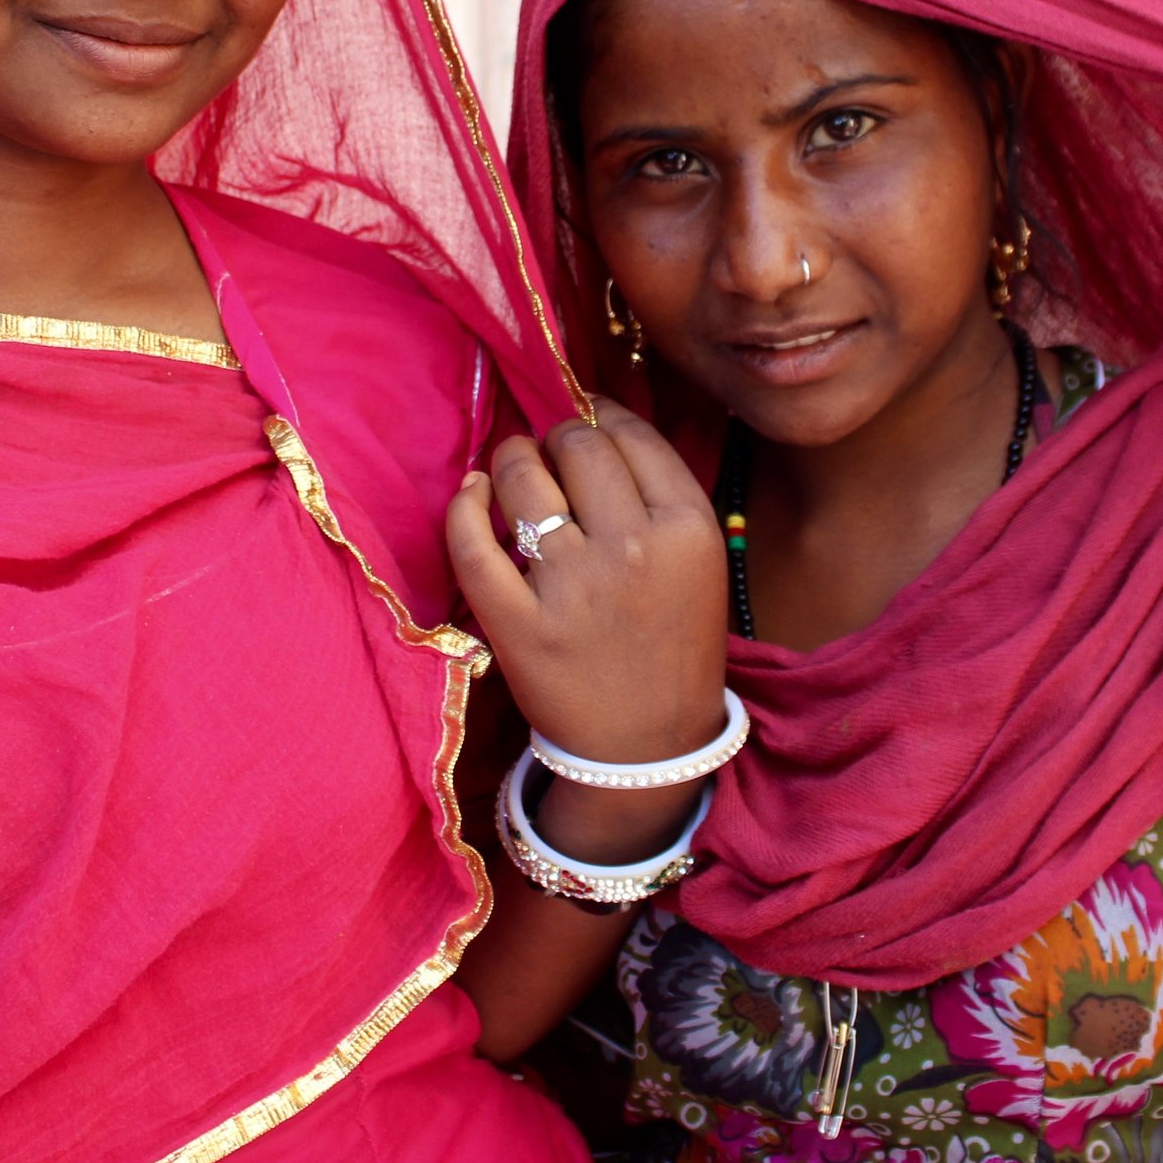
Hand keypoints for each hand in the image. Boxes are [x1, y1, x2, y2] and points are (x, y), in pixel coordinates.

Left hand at [446, 398, 727, 766]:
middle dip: (554, 436)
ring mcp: (573, 589)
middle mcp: (633, 549)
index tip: (583, 420)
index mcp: (688, 527)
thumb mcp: (698, 560)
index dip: (596, 413)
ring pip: (523, 479)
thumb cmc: (673, 644)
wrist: (647, 749)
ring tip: (510, 468)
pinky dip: (464, 506)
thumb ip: (657, 492)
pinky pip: (472, 543)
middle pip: (576, 445)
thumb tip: (591, 417)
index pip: (628, 433)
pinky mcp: (519, 626)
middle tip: (547, 452)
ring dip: (509, 459)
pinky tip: (472, 494)